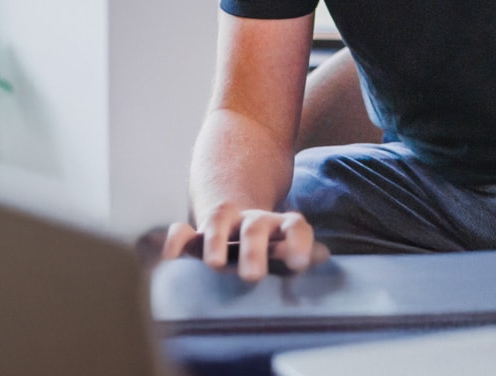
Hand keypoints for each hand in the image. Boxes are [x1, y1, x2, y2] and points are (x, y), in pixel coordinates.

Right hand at [161, 206, 327, 281]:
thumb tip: (324, 253)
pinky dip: (177, 240)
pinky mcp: (197, 235)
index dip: (298, 241)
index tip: (298, 263)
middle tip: (253, 276)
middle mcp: (251, 222)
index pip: (294, 227)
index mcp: (279, 228)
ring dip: (216, 239)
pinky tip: (171, 257)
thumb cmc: (269, 250)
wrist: (236, 222)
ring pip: (219, 220)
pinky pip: (184, 231)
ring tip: (214, 264)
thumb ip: (302, 252)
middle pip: (255, 227)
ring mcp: (223, 225)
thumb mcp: (288, 251)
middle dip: (253, 249)